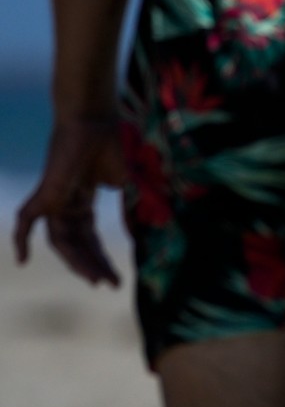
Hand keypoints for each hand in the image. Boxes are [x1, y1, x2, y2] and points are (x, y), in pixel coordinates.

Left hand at [13, 116, 125, 285]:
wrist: (95, 121)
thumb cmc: (116, 146)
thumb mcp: (133, 189)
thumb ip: (135, 214)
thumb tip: (141, 240)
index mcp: (83, 200)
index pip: (89, 238)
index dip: (102, 260)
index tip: (116, 280)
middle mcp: (66, 202)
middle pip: (76, 244)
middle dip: (93, 266)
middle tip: (110, 285)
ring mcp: (54, 199)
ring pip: (59, 241)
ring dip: (77, 262)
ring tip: (95, 281)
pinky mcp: (45, 195)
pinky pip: (26, 221)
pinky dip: (21, 239)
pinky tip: (21, 261)